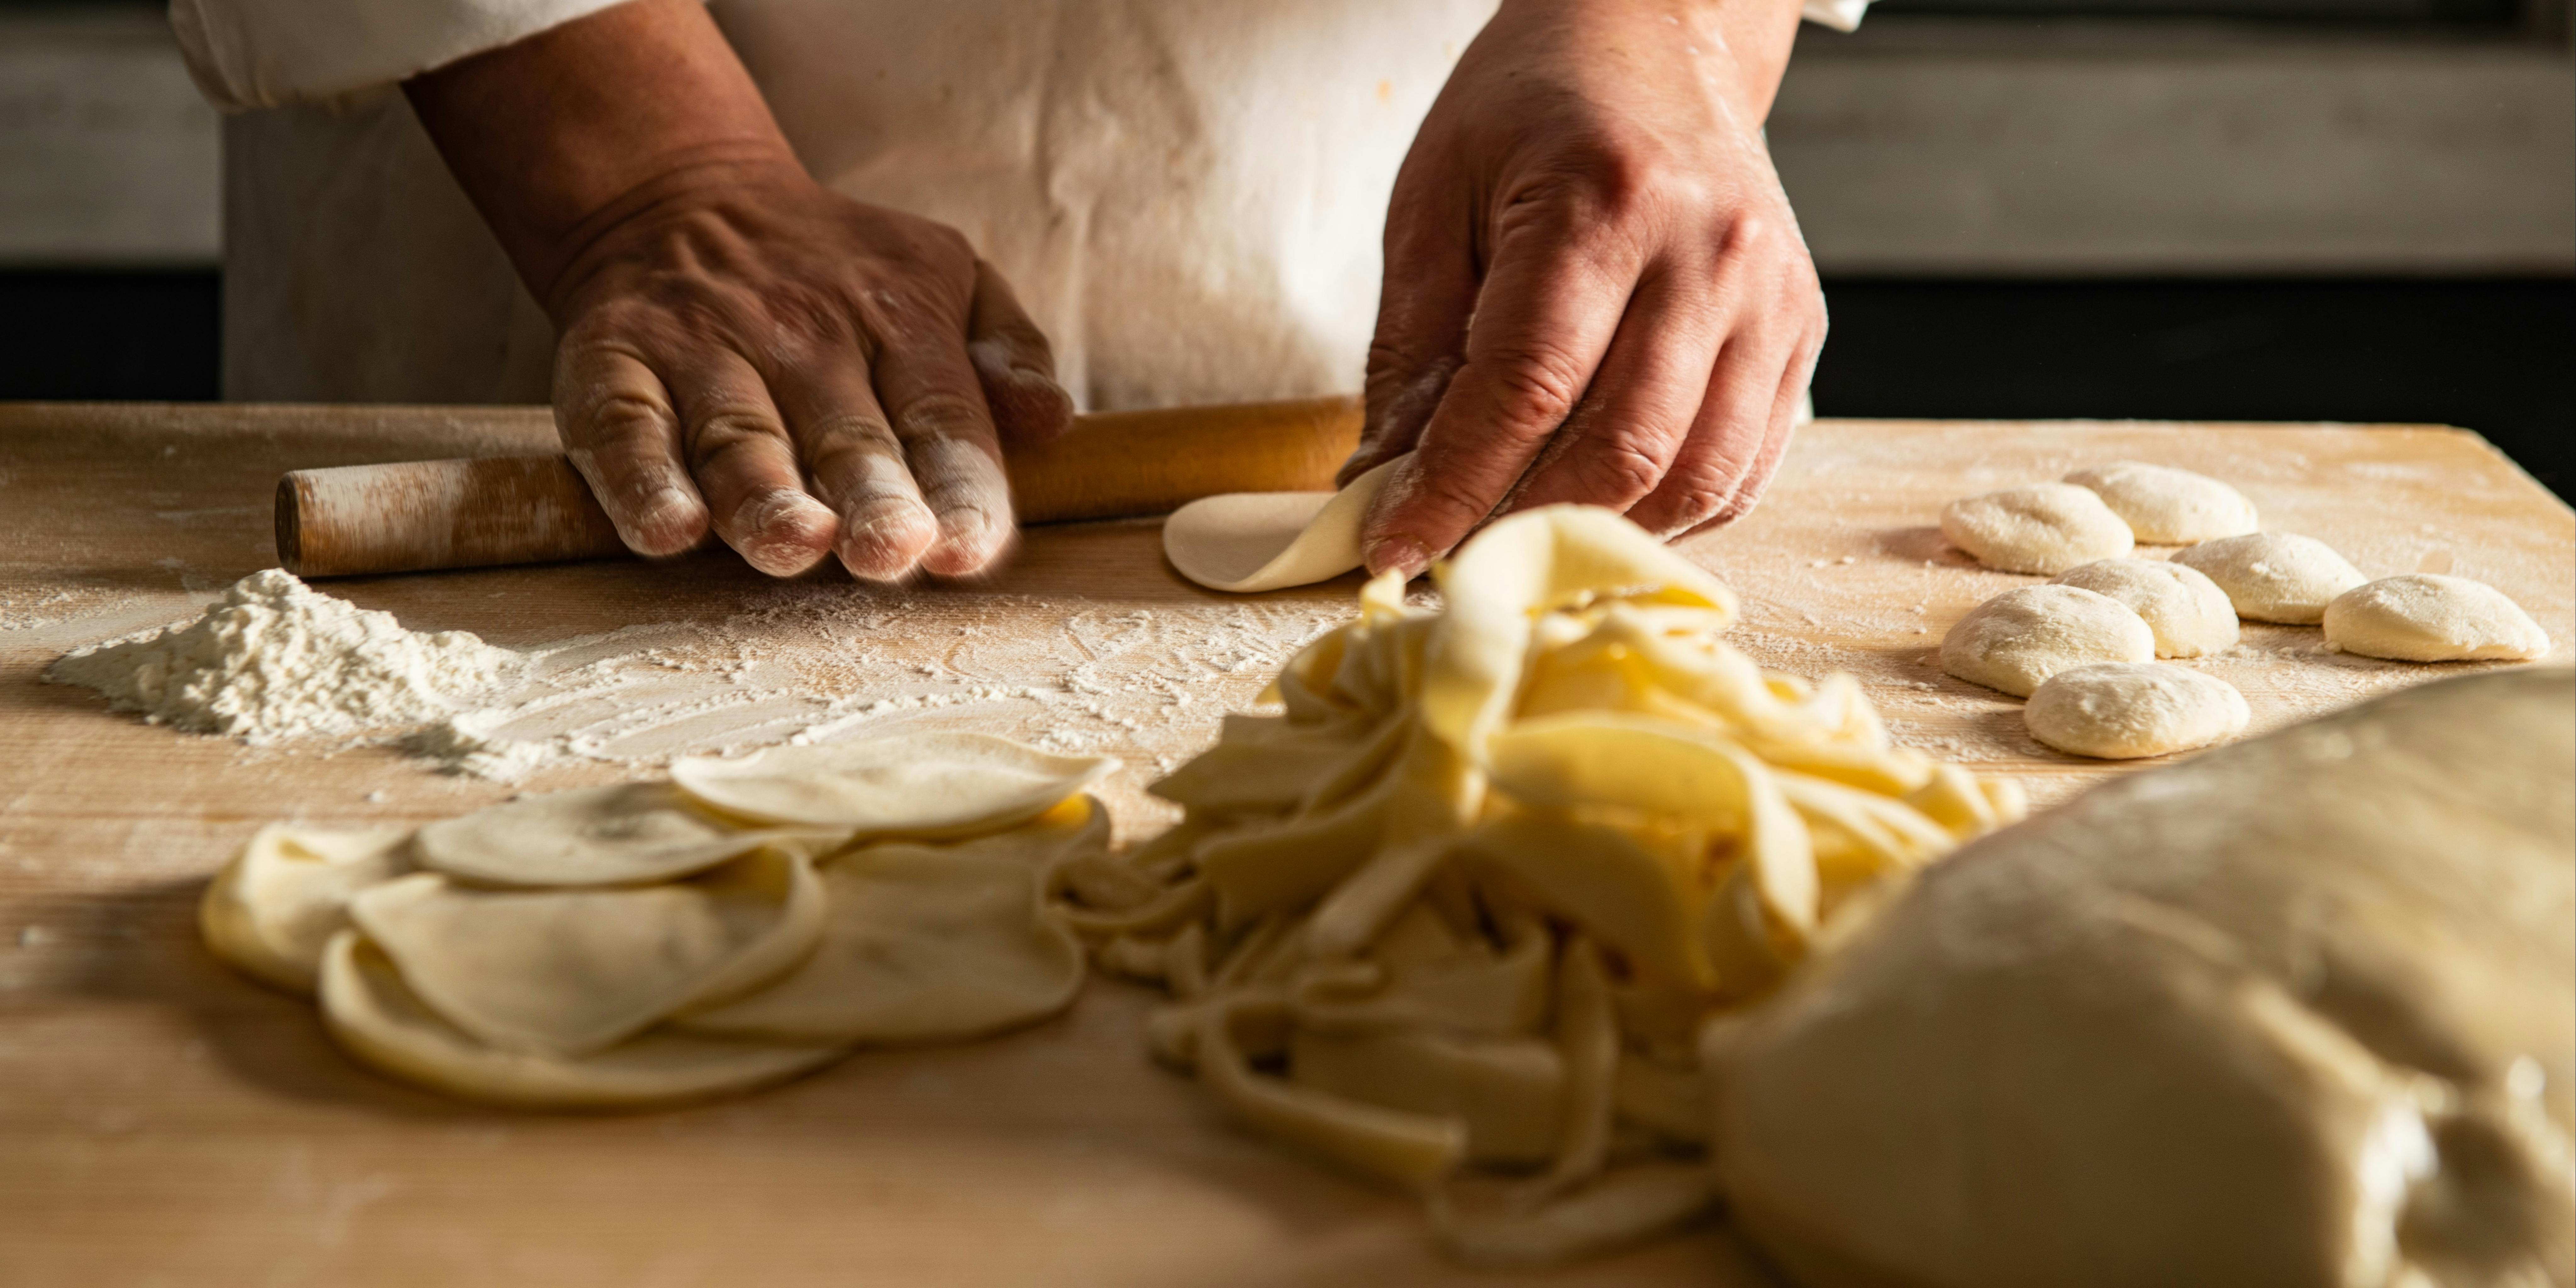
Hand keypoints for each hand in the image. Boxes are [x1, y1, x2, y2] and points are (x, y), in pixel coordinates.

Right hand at [547, 163, 1070, 578]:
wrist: (680, 198)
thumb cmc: (840, 271)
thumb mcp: (948, 276)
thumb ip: (1007, 349)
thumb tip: (1051, 419)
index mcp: (898, 319)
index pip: (943, 416)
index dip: (960, 487)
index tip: (969, 549)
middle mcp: (802, 334)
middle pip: (846, 437)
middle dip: (870, 499)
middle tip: (889, 550)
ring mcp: (703, 351)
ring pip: (739, 439)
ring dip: (766, 498)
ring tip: (794, 544)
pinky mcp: (614, 366)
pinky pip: (626, 429)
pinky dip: (643, 481)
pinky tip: (670, 530)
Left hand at [1347, 0, 1823, 575]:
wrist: (1658, 37)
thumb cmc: (1534, 108)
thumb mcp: (1435, 199)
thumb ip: (1411, 350)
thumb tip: (1381, 483)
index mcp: (1605, 203)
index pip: (1522, 393)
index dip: (1452, 492)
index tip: (1392, 551)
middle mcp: (1706, 253)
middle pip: (1620, 450)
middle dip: (1523, 529)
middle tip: (1451, 563)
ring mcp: (1769, 296)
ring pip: (1695, 477)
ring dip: (1602, 536)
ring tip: (1523, 545)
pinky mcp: (1799, 330)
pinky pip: (1741, 468)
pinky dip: (1668, 513)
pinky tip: (1603, 510)